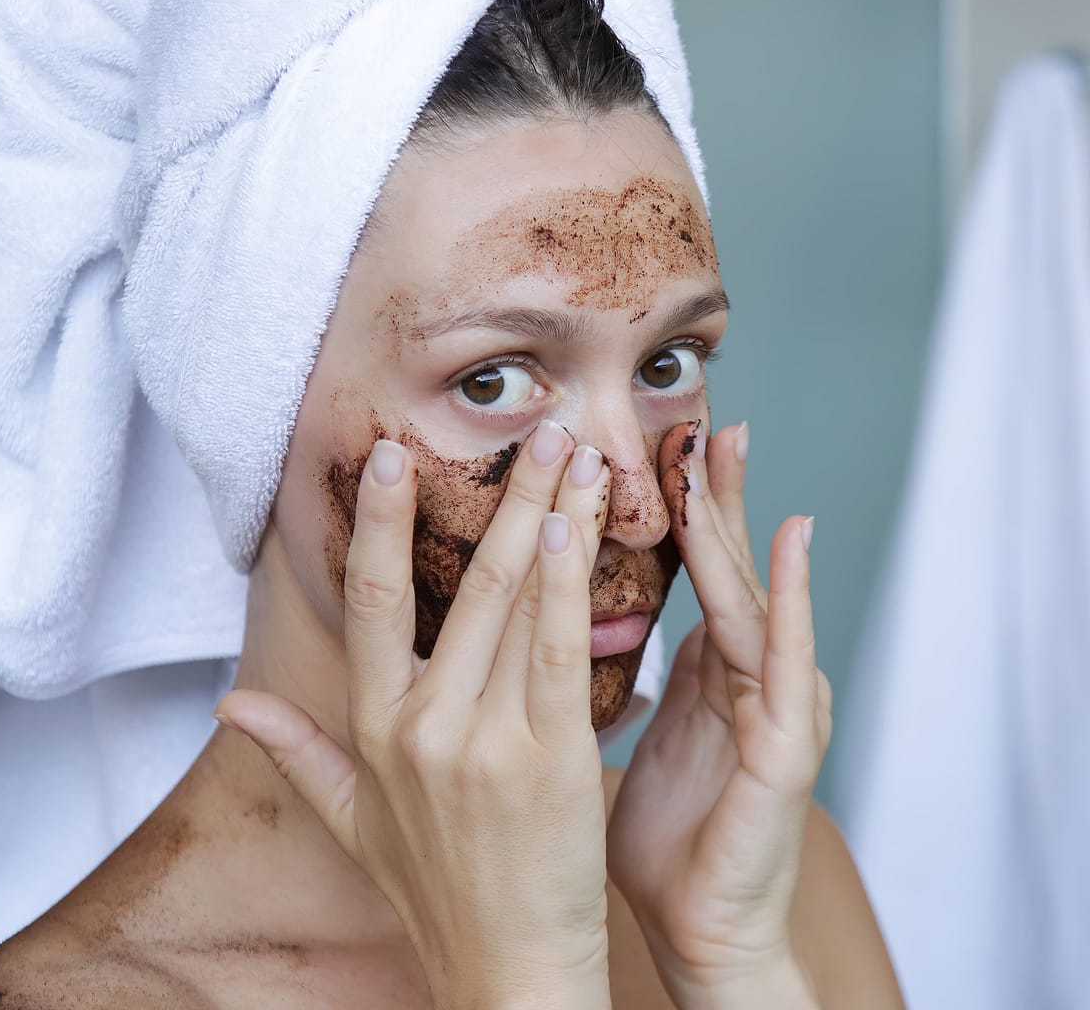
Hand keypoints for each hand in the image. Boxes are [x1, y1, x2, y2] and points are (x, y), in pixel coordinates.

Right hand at [216, 421, 616, 1009]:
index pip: (369, 602)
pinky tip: (578, 529)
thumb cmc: (433, 891)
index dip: (380, 523)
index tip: (395, 455)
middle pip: (460, 585)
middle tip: (535, 425)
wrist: (505, 973)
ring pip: (515, 605)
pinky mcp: (550, 763)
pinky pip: (557, 655)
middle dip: (502, 496)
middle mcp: (421, 726)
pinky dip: (569, 587)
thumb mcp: (350, 820)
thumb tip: (226, 706)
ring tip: (576, 456)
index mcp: (374, 728)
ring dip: (548, 520)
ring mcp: (484, 742)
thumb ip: (294, 751)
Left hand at [606, 420, 828, 1006]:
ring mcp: (772, 707)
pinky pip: (788, 660)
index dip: (669, 507)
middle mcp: (743, 678)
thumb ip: (602, 677)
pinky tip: (793, 537)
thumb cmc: (659, 840)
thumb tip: (550, 625)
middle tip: (699, 412)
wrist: (699, 931)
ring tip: (722, 447)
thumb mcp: (611, 741)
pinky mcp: (789, 747)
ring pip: (750, 593)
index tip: (648, 440)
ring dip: (736, 518)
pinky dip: (794, 594)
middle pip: (720, 565)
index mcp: (704, 674)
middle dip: (708, 490)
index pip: (683, 572)